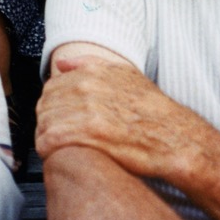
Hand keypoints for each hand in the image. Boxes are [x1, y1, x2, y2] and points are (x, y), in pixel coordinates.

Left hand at [36, 56, 219, 182]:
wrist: (175, 138)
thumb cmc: (153, 111)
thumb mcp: (126, 75)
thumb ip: (89, 65)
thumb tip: (61, 64)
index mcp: (93, 72)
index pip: (51, 86)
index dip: (52, 106)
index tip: (58, 118)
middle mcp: (87, 87)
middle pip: (45, 105)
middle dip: (46, 121)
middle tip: (56, 136)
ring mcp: (87, 110)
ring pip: (45, 122)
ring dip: (46, 136)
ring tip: (57, 147)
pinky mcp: (89, 134)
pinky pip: (50, 140)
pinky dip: (47, 149)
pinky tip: (56, 155)